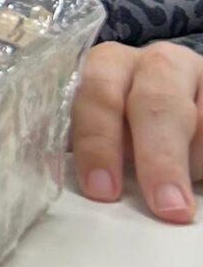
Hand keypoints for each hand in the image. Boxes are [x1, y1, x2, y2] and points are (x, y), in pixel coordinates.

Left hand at [70, 41, 202, 222]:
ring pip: (198, 118)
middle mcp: (152, 61)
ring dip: (189, 162)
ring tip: (179, 198)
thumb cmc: (127, 125)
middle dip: (159, 157)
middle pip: (155, 102)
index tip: (103, 190)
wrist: (170, 106)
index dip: (98, 143)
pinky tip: (197, 175)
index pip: (97, 95)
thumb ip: (89, 146)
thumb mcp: (104, 129)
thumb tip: (76, 187)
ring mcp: (193, 72)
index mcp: (107, 65)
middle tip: (166, 206)